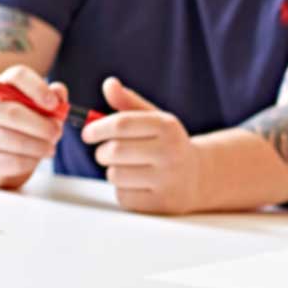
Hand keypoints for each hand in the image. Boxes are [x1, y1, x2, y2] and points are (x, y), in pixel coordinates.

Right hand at [0, 65, 67, 189]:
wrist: (2, 153)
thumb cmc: (28, 124)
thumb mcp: (44, 107)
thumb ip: (54, 97)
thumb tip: (58, 92)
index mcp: (3, 87)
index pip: (17, 76)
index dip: (38, 88)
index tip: (54, 105)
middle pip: (11, 112)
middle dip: (41, 125)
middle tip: (56, 133)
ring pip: (12, 139)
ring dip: (38, 145)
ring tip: (49, 147)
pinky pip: (11, 161)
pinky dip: (30, 161)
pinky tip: (36, 158)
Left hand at [81, 77, 204, 214]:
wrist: (199, 176)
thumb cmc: (168, 144)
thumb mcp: (155, 120)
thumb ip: (129, 103)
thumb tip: (109, 84)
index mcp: (168, 127)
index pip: (122, 124)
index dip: (97, 128)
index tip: (88, 133)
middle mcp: (171, 152)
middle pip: (114, 151)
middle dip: (102, 152)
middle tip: (105, 152)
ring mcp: (168, 180)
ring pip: (115, 175)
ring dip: (112, 171)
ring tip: (126, 168)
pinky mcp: (160, 203)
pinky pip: (123, 195)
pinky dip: (123, 190)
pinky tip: (137, 184)